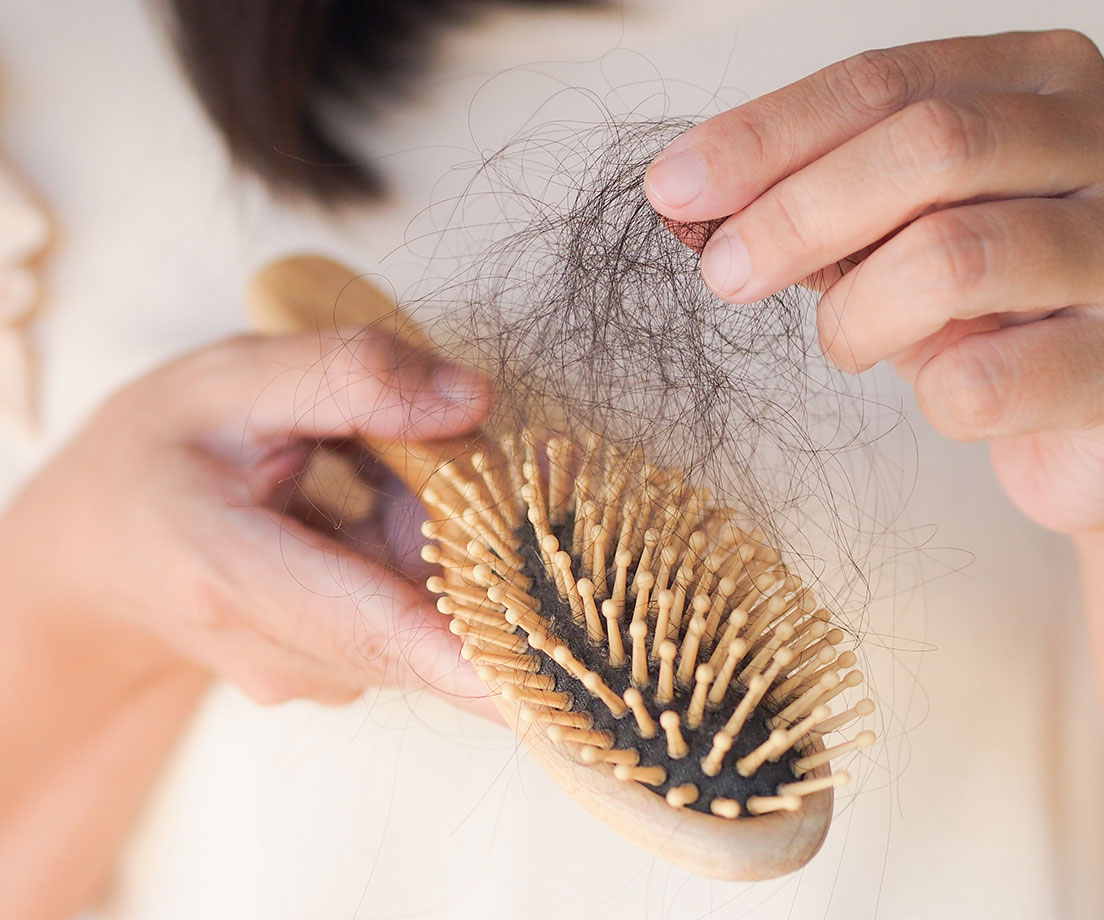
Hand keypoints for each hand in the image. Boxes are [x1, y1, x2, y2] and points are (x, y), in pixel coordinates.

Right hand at [0, 330, 494, 709]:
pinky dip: (439, 554)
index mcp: (229, 572)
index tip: (540, 681)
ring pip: (437, 616)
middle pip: (428, 616)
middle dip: (494, 541)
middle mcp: (280, 651)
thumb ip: (352, 377)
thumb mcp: (234, 379)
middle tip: (530, 453)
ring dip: (456, 537)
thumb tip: (475, 400)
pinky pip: (426, 618)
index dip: (463, 653)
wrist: (100, 545)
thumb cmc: (160, 450)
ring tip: (377, 459)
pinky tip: (381, 491)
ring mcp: (316, 674)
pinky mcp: (347, 671)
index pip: (365, 623)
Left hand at [646, 30, 1103, 534]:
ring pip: (954, 258)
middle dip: (797, 213)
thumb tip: (693, 195)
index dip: (768, 134)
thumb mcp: (905, 234)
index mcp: (1050, 80)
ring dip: (859, 314)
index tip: (674, 188)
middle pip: (929, 147)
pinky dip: (932, 397)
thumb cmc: (996, 314)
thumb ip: (824, 200)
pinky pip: (988, 380)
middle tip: (724, 274)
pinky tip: (945, 394)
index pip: (888, 81)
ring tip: (848, 342)